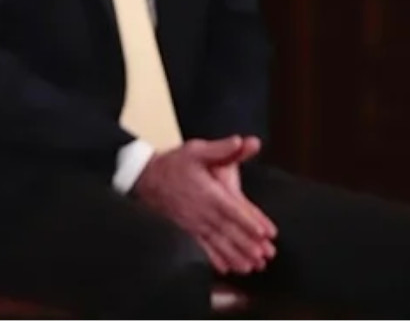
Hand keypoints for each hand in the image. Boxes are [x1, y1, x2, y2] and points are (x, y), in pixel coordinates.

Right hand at [132, 137, 276, 275]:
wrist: (144, 177)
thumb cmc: (173, 163)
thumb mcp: (196, 149)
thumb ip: (221, 148)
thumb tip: (241, 141)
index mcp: (207, 191)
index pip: (232, 209)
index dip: (249, 221)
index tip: (264, 233)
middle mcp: (200, 210)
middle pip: (227, 230)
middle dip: (246, 244)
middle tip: (263, 256)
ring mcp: (191, 222)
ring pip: (216, 242)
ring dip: (234, 255)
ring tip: (250, 267)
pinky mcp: (184, 230)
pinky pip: (201, 248)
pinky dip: (213, 260)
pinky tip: (225, 269)